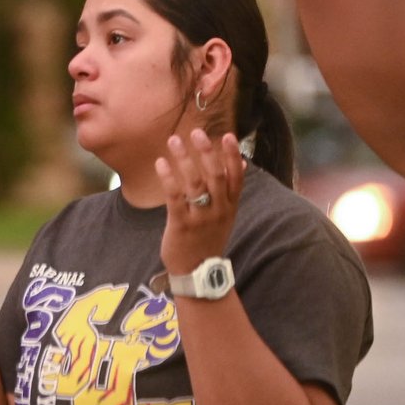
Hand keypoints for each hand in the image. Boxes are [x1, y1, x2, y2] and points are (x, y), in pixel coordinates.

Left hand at [155, 129, 244, 277]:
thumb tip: (243, 164)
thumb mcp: (226, 215)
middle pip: (215, 175)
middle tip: (196, 132)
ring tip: (174, 141)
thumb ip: (231, 190)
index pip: (236, 176)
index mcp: (230, 206)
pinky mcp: (182, 225)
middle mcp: (219, 210)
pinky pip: (175, 197)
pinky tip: (161, 163)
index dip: (232, 155)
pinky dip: (169, 178)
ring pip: (195, 183)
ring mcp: (201, 218)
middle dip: (206, 152)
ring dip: (184, 159)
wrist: (196, 273)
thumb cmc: (208, 239)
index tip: (227, 135)